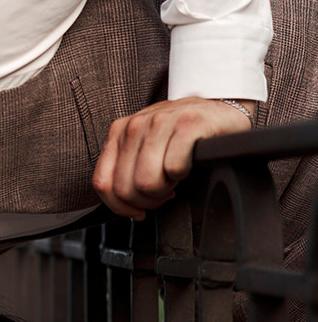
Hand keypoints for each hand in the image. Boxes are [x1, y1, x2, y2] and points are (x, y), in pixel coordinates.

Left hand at [92, 97, 253, 218]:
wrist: (220, 111)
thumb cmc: (180, 136)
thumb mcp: (145, 149)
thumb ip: (126, 171)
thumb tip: (125, 208)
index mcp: (119, 132)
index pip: (102, 183)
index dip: (121, 207)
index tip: (137, 210)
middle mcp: (135, 124)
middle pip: (125, 188)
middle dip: (146, 201)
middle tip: (162, 194)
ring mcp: (161, 121)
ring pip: (147, 182)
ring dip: (164, 190)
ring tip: (174, 178)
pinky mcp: (188, 123)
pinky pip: (174, 168)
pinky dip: (182, 174)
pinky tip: (187, 165)